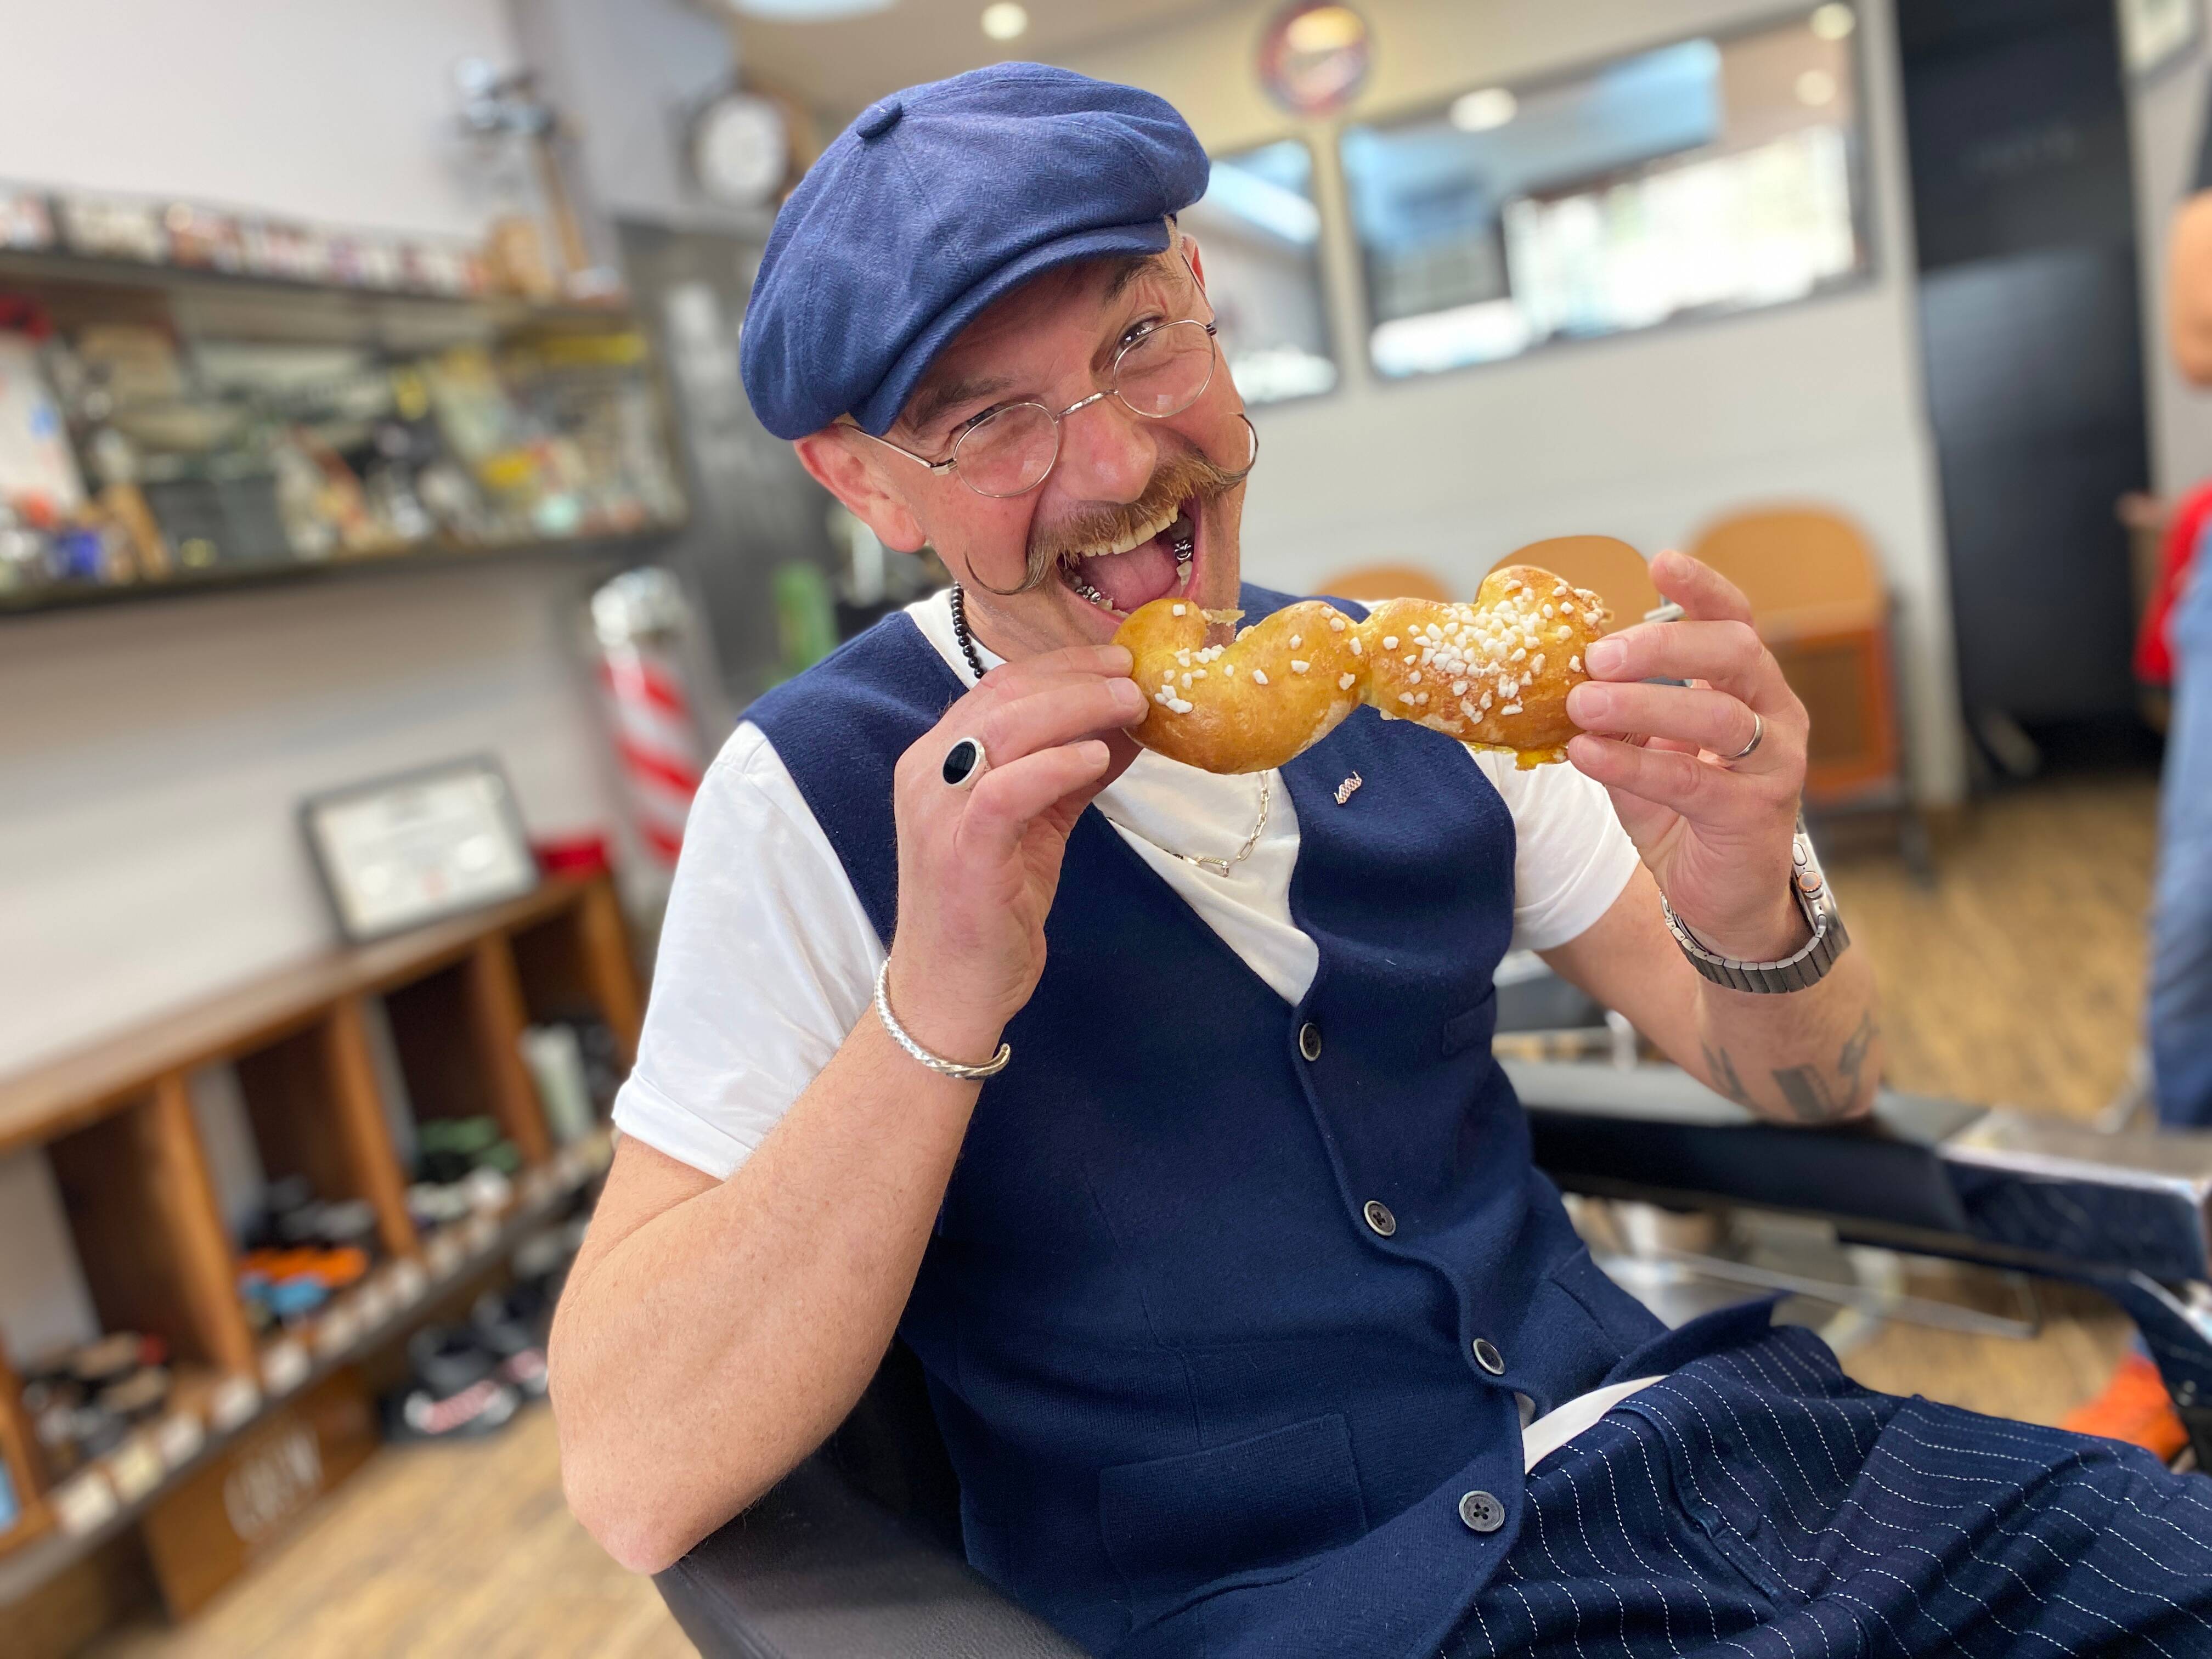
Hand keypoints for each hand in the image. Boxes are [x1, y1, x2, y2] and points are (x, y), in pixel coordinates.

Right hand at [884, 646, 1144, 1064]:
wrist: (950, 991)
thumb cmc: (991, 908)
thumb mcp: (1037, 825)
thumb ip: (1071, 773)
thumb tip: (1125, 726)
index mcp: (938, 759)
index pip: (999, 686)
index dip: (1063, 664)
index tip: (1119, 659)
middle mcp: (928, 774)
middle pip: (1004, 695)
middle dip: (1077, 675)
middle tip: (1135, 674)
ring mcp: (939, 813)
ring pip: (1005, 728)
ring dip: (1077, 706)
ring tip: (1132, 703)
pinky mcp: (961, 854)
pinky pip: (1005, 792)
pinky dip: (1054, 765)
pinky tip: (1099, 755)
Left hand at [1564, 550, 1808, 960]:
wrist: (1723, 900)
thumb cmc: (1685, 816)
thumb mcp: (1647, 753)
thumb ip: (1620, 717)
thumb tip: (1564, 679)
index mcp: (1750, 687)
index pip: (1736, 621)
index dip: (1703, 589)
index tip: (1660, 562)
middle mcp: (1774, 714)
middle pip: (1733, 653)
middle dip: (1662, 646)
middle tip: (1597, 656)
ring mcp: (1773, 763)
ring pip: (1717, 714)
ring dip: (1641, 703)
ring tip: (1581, 704)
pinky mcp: (1755, 813)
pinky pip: (1689, 780)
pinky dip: (1633, 763)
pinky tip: (1588, 754)